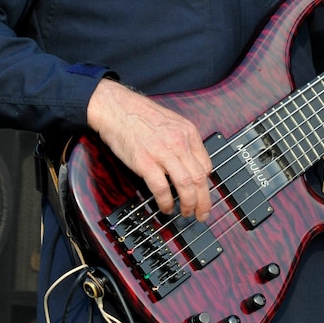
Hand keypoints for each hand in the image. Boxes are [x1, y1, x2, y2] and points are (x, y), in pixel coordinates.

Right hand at [86, 79, 212, 220]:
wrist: (117, 108)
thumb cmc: (141, 115)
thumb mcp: (172, 122)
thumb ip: (183, 141)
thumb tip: (190, 163)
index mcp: (188, 132)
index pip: (206, 165)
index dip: (206, 184)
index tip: (203, 193)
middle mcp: (179, 143)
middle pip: (200, 178)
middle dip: (204, 201)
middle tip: (203, 214)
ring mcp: (163, 153)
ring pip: (186, 185)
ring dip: (189, 204)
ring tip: (187, 214)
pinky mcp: (145, 162)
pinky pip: (161, 188)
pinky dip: (166, 202)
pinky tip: (166, 208)